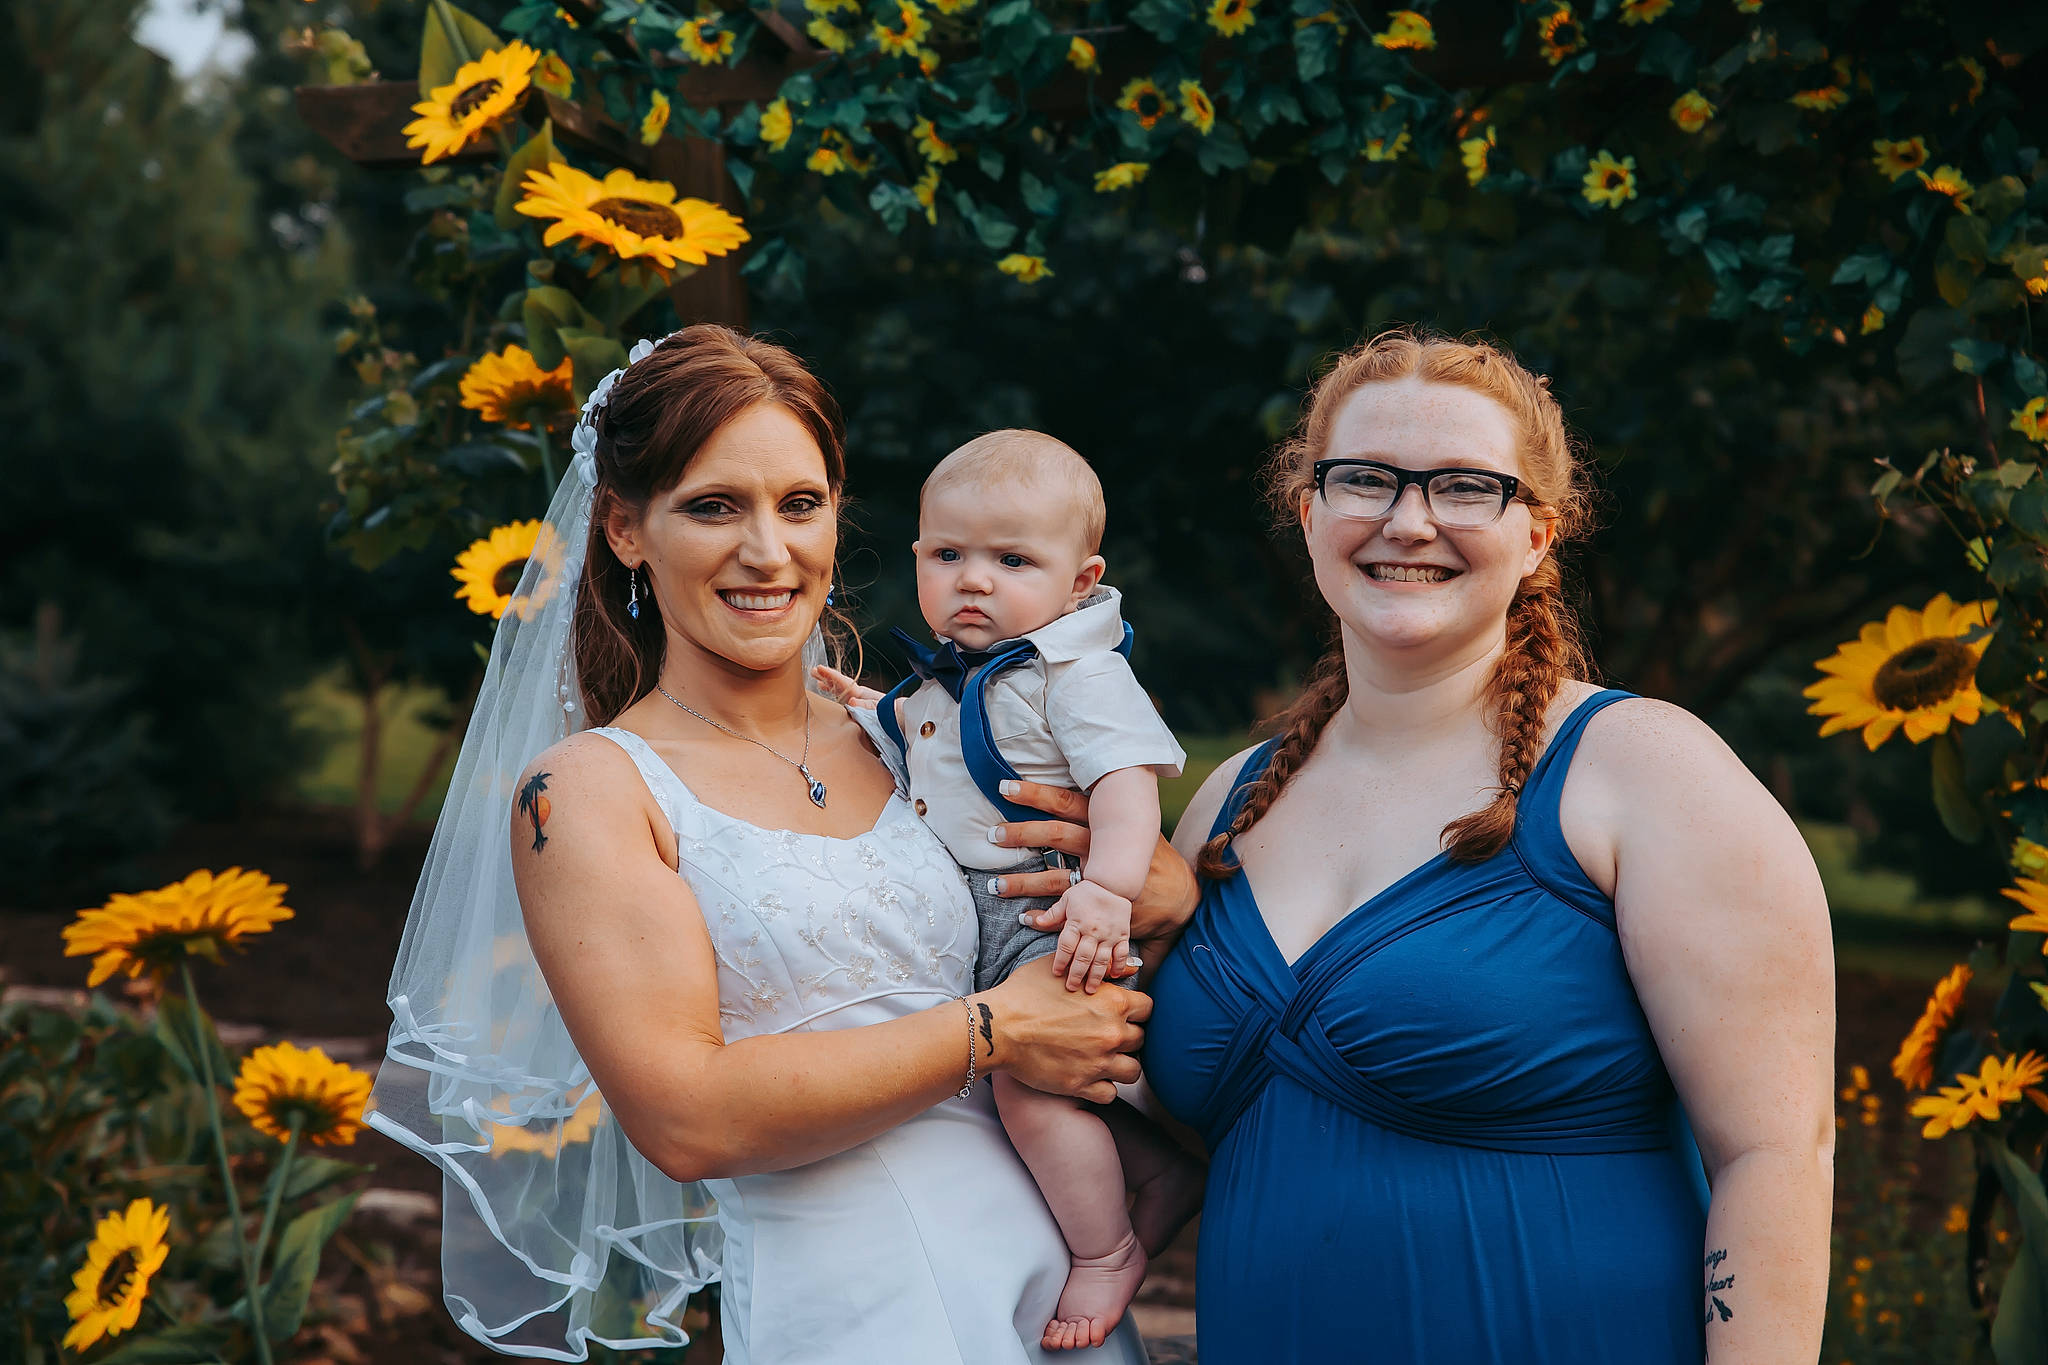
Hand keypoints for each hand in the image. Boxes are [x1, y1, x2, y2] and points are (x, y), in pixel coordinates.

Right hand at [811, 664, 882, 708]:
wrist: (897, 718)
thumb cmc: (888, 713)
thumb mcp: (877, 709)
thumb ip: (864, 705)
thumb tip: (850, 701)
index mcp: (860, 693)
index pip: (842, 682)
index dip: (830, 675)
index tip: (819, 668)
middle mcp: (856, 695)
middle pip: (838, 683)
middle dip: (826, 676)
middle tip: (813, 670)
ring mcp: (855, 701)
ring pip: (838, 690)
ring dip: (828, 684)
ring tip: (817, 680)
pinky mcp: (855, 708)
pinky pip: (840, 698)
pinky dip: (832, 694)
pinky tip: (827, 693)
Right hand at [978, 963, 1151, 1103]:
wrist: (999, 1027)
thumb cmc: (1025, 992)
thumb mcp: (1062, 968)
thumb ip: (1098, 970)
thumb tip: (1127, 969)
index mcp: (1113, 1001)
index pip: (1148, 1008)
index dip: (1135, 1011)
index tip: (1123, 1014)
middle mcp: (1112, 1033)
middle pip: (1141, 1040)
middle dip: (1127, 1037)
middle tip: (1108, 1037)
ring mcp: (1098, 1062)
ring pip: (1134, 1071)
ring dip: (1122, 1065)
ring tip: (1105, 1060)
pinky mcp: (1081, 1085)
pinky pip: (1111, 1094)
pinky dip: (1103, 1087)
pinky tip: (1091, 1077)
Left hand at [985, 779, 1197, 947]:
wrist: (1179, 895)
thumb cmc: (1146, 854)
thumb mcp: (1128, 824)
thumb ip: (1098, 809)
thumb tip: (1067, 784)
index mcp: (1102, 820)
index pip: (1064, 800)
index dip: (1034, 793)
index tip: (1003, 786)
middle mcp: (1100, 845)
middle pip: (1055, 833)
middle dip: (1021, 833)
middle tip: (991, 834)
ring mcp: (1100, 877)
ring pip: (1055, 877)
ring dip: (1023, 882)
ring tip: (995, 885)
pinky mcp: (1101, 906)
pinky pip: (1067, 911)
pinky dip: (1045, 915)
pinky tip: (1025, 917)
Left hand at [1049, 880, 1132, 992]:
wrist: (1113, 883)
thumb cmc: (1087, 892)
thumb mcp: (1066, 899)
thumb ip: (1052, 914)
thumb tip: (1033, 921)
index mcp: (1077, 922)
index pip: (1066, 946)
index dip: (1060, 961)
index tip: (1056, 973)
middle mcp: (1093, 931)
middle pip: (1083, 957)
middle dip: (1076, 975)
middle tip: (1071, 988)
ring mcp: (1109, 935)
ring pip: (1101, 959)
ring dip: (1095, 976)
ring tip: (1090, 989)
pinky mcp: (1123, 935)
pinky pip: (1122, 954)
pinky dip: (1119, 966)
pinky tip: (1114, 976)